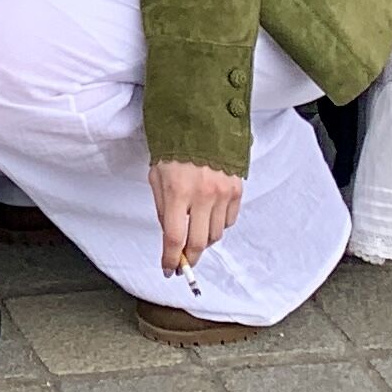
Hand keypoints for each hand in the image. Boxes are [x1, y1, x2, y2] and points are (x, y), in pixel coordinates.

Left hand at [148, 159, 244, 275]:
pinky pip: (228, 221)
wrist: (198, 123)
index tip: (169, 269)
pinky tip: (208, 217)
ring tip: (195, 234)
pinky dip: (218, 226)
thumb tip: (170, 238)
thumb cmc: (173, 148)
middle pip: (198, 243)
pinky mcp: (235, 190)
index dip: (171, 259)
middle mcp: (201, 195)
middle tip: (184, 263)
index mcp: (177, 191)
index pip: (175, 238)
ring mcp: (221, 193)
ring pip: (215, 236)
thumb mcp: (156, 176)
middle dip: (190, 258)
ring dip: (204, 241)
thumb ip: (163, 209)